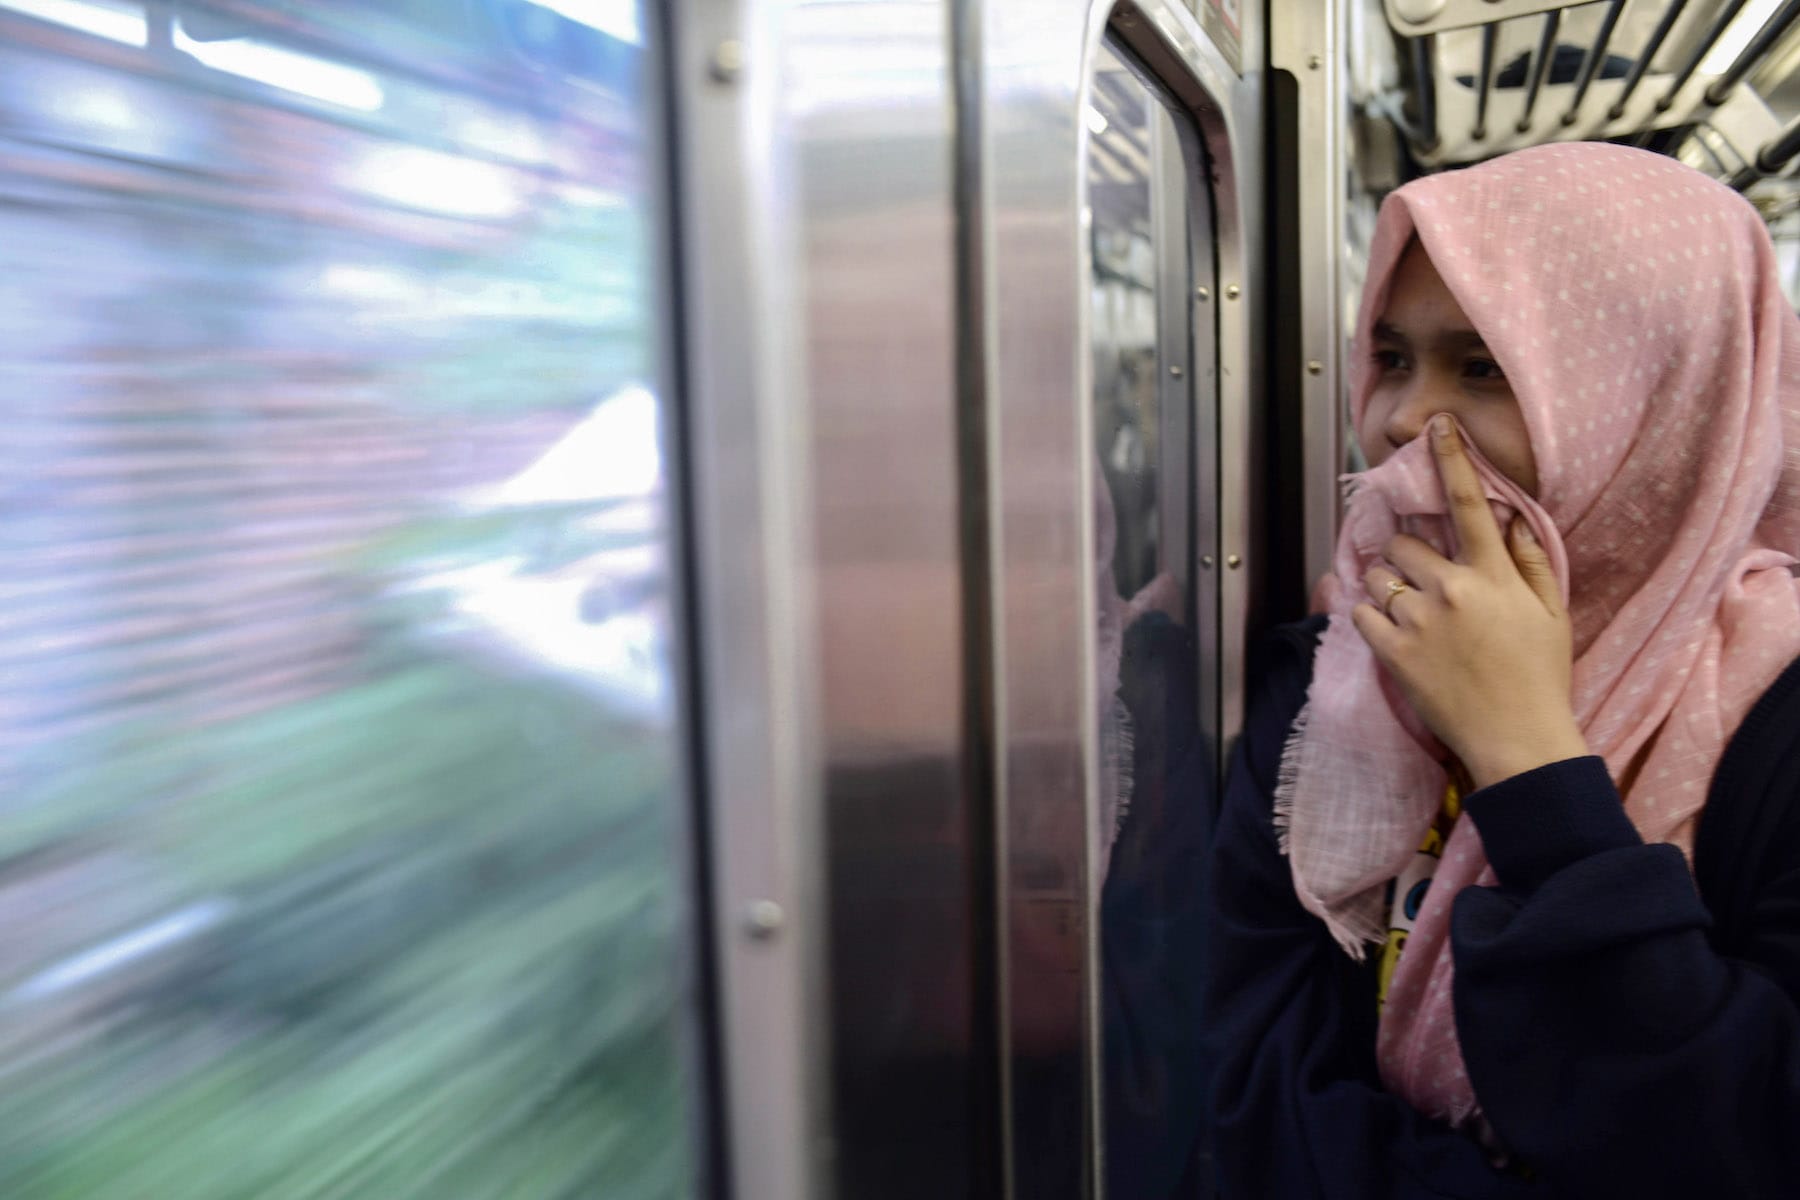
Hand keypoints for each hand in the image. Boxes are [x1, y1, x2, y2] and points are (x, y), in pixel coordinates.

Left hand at [1350, 415, 1587, 789]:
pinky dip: (1370, 615)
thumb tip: (1511, 519)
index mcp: (1492, 575)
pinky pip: (1361, 613)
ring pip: (1377, 575)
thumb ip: (1530, 561)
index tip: (1437, 427)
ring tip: (1409, 610)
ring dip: (1386, 584)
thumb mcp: (1550, 613)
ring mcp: (1418, 621)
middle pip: (1404, 541)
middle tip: (1424, 581)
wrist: (1518, 739)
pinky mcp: (1392, 653)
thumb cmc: (1540, 677)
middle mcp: (1451, 589)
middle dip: (1407, 554)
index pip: (1468, 504)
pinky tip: (1392, 630)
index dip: (1450, 460)